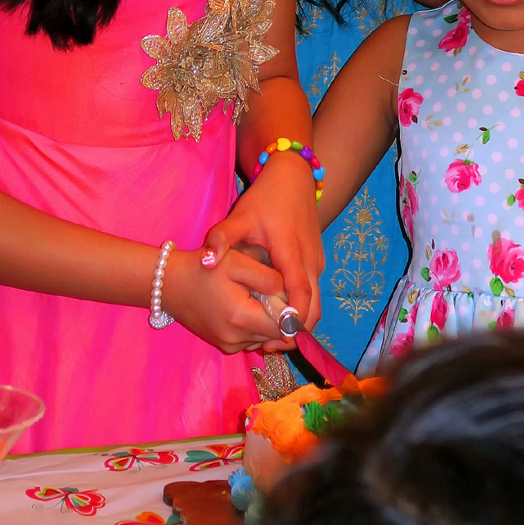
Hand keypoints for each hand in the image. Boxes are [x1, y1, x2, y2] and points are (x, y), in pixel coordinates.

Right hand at [161, 246, 280, 354]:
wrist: (168, 284)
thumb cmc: (203, 267)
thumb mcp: (237, 261)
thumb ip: (268, 278)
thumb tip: (290, 295)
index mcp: (241, 317)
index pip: (286, 325)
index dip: (293, 309)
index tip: (285, 291)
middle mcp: (236, 339)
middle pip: (278, 334)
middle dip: (282, 315)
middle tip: (270, 291)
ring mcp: (229, 346)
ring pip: (266, 338)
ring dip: (269, 321)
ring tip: (255, 297)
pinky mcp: (225, 347)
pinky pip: (252, 340)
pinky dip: (255, 326)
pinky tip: (245, 307)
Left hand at [202, 153, 323, 346]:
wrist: (294, 178)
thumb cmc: (266, 198)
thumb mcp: (240, 216)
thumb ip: (221, 238)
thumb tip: (206, 262)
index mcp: (291, 254)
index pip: (300, 296)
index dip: (292, 321)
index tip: (277, 339)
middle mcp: (310, 263)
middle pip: (314, 308)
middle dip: (296, 330)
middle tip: (271, 346)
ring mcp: (317, 263)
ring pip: (316, 303)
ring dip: (300, 322)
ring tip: (273, 337)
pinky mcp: (318, 262)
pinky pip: (314, 293)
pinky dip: (302, 308)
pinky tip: (280, 315)